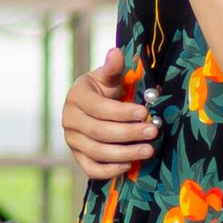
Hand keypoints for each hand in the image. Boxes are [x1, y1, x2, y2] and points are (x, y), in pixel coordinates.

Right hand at [63, 46, 154, 181]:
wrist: (94, 107)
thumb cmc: (106, 91)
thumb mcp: (109, 77)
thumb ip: (113, 68)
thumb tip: (115, 52)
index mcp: (76, 96)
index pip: (99, 108)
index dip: (122, 112)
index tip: (144, 113)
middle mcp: (69, 120)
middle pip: (99, 132)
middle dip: (129, 133)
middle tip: (153, 132)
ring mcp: (72, 141)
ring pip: (97, 152)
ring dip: (125, 152)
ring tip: (149, 149)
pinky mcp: (78, 157)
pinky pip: (91, 169)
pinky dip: (110, 170)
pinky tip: (130, 164)